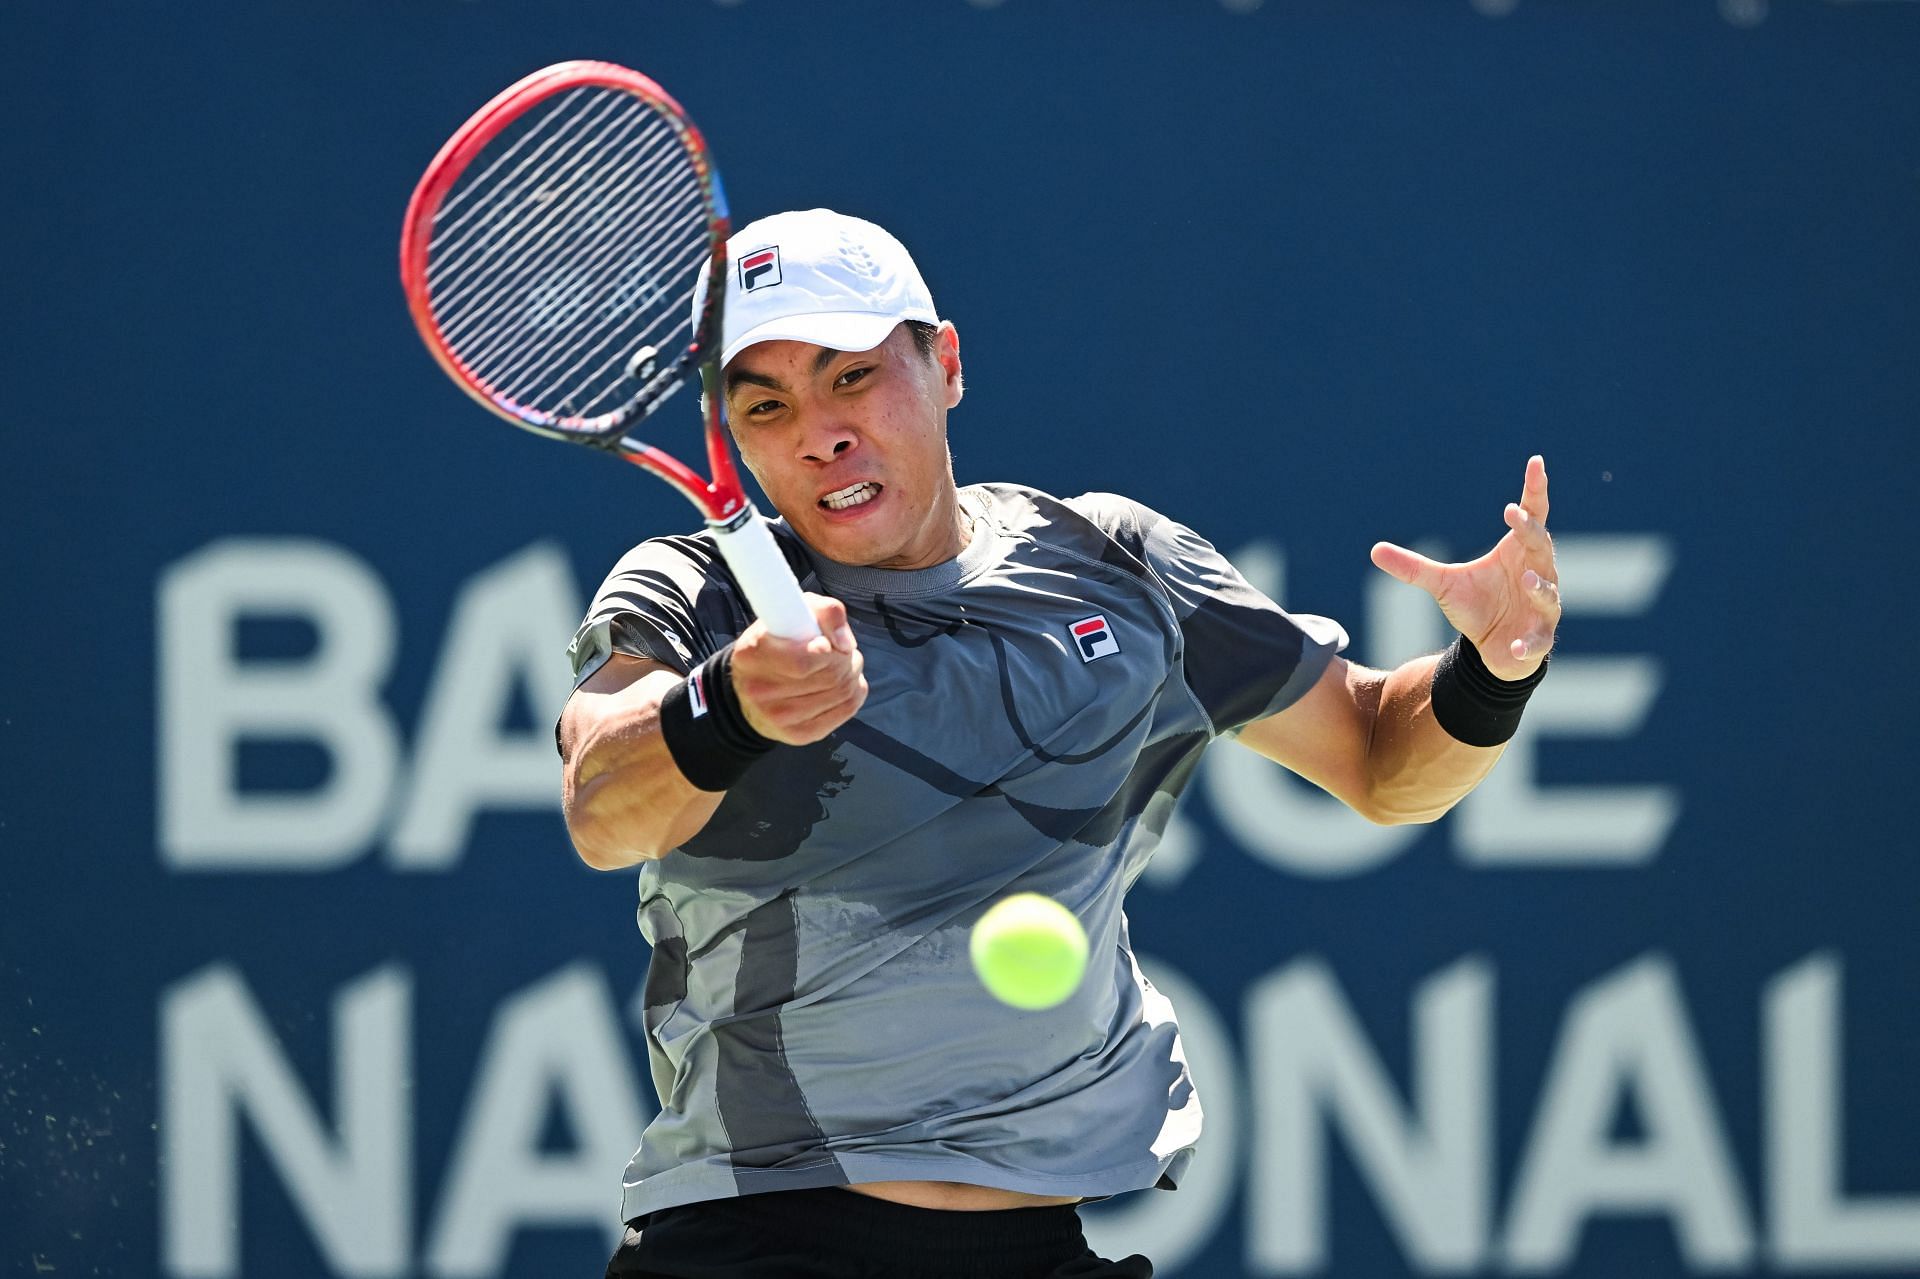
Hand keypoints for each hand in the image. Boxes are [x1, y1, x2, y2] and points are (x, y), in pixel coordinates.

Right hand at [729, 594, 867, 744]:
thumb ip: (824, 611)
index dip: (827, 649)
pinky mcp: (799, 734)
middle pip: (829, 676)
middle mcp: (760, 691)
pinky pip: (846, 710)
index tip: (827, 642)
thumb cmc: (777, 642)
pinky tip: (846, 683)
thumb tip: (845, 643)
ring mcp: (779, 717)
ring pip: (842, 692)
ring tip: (844, 664)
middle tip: (842, 650)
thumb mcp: (793, 612)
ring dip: (852, 673)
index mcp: (751, 655)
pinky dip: (855, 692)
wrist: (751, 691)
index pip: (802, 661)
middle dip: (845, 658)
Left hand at [1370, 455, 1560, 680]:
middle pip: (1541, 546)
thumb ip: (1414, 567)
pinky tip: (1517, 647)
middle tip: (1515, 513)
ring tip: (1525, 577)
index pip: (1532, 515)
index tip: (1535, 462)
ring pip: (1548, 592)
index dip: (1535, 489)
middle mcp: (1538, 572)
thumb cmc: (1476, 606)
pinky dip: (1529, 643)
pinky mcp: (1537, 639)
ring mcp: (1542, 606)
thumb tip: (1373, 550)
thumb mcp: (1442, 584)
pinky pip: (1538, 640)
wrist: (1491, 647)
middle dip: (1530, 530)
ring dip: (1539, 585)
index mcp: (1517, 552)